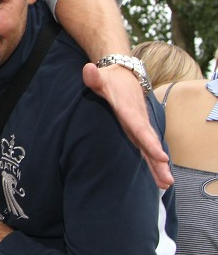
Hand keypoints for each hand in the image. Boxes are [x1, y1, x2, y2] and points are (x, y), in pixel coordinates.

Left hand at [83, 63, 172, 188]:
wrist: (124, 74)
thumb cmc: (110, 79)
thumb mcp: (101, 77)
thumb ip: (94, 77)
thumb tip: (88, 70)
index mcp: (129, 110)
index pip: (139, 128)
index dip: (149, 142)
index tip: (160, 156)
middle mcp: (138, 120)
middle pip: (149, 143)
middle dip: (158, 161)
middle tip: (167, 179)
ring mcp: (139, 126)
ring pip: (150, 148)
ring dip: (158, 166)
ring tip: (166, 184)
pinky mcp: (138, 130)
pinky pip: (146, 147)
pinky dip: (153, 162)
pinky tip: (158, 179)